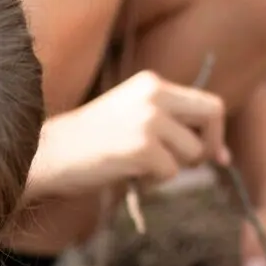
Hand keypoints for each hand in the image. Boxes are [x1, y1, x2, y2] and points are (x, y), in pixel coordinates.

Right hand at [44, 70, 228, 193]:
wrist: (46, 156)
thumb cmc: (87, 144)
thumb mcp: (131, 118)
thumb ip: (168, 125)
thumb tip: (219, 154)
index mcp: (151, 84)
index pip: (207, 103)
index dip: (215, 132)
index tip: (215, 156)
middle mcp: (154, 95)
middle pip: (212, 116)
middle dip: (208, 146)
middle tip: (190, 166)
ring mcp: (148, 120)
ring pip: (191, 153)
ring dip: (171, 169)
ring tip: (138, 168)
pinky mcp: (141, 148)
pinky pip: (170, 173)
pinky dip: (153, 182)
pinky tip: (127, 174)